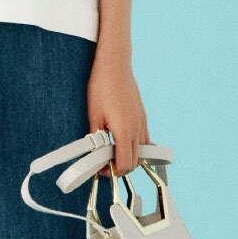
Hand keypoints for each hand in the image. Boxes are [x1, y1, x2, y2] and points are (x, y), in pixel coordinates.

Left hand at [87, 51, 147, 173]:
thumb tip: (95, 157)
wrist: (114, 65)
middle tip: (103, 165)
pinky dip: (135, 147)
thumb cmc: (101, 88)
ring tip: (111, 153)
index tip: (100, 170)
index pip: (124, 164)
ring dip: (129, 158)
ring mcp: (142, 122)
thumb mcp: (93, 116)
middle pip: (136, 162)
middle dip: (120, 168)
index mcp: (124, 131)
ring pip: (142, 152)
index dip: (112, 172)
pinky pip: (144, 139)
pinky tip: (120, 141)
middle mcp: (137, 129)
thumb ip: (96, 140)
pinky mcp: (142, 116)